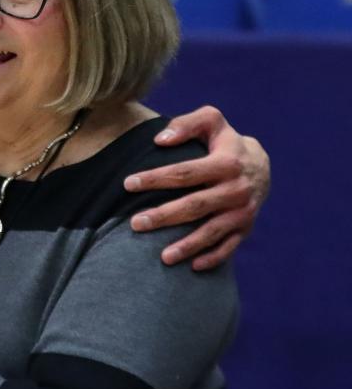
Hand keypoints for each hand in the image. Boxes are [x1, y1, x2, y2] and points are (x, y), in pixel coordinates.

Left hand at [124, 106, 269, 270]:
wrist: (261, 165)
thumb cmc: (224, 142)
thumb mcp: (212, 121)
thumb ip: (186, 124)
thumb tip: (160, 140)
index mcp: (226, 163)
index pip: (184, 172)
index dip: (155, 178)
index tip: (128, 184)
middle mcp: (236, 189)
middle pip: (195, 206)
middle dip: (164, 216)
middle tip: (135, 224)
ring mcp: (242, 212)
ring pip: (212, 232)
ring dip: (187, 245)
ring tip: (162, 257)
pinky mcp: (245, 228)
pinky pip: (228, 247)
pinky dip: (212, 258)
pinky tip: (191, 267)